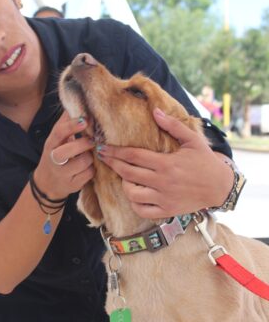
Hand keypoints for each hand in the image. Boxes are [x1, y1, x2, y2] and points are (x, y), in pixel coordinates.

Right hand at [34, 112, 94, 199]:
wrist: (47, 183)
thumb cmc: (55, 154)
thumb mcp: (56, 139)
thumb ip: (65, 122)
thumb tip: (74, 103)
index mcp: (51, 144)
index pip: (59, 132)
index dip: (72, 125)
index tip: (85, 120)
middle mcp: (54, 159)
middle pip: (70, 150)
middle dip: (84, 144)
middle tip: (92, 140)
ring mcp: (63, 174)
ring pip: (84, 162)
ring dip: (90, 157)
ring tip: (87, 155)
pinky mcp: (72, 185)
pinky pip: (89, 174)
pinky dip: (92, 169)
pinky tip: (87, 167)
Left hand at [97, 108, 233, 218]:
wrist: (220, 187)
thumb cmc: (205, 161)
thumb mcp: (193, 140)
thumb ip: (173, 126)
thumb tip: (155, 111)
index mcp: (167, 164)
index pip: (134, 156)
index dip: (116, 152)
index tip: (103, 148)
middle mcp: (162, 182)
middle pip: (128, 173)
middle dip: (112, 164)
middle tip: (102, 157)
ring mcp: (164, 199)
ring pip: (132, 194)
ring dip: (124, 184)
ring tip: (123, 176)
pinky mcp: (167, 211)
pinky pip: (143, 210)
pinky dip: (134, 203)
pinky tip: (134, 194)